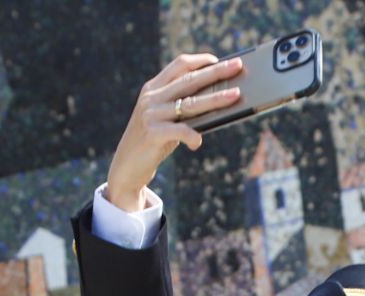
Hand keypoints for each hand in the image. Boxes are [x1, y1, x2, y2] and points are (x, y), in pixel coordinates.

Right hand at [107, 55, 243, 210]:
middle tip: (238, 67)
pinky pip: (180, 131)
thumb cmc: (154, 141)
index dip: (200, 60)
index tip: (220, 60)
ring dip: (215, 99)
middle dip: (216, 72)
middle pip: (189, 80)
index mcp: (154, 88)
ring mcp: (151, 114)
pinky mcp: (152, 133)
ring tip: (236, 95)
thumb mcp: (165, 118)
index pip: (179, 65)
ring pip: (190, 103)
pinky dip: (192, 136)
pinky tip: (198, 142)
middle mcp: (152, 97)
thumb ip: (182, 107)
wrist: (127, 166)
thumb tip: (218, 100)